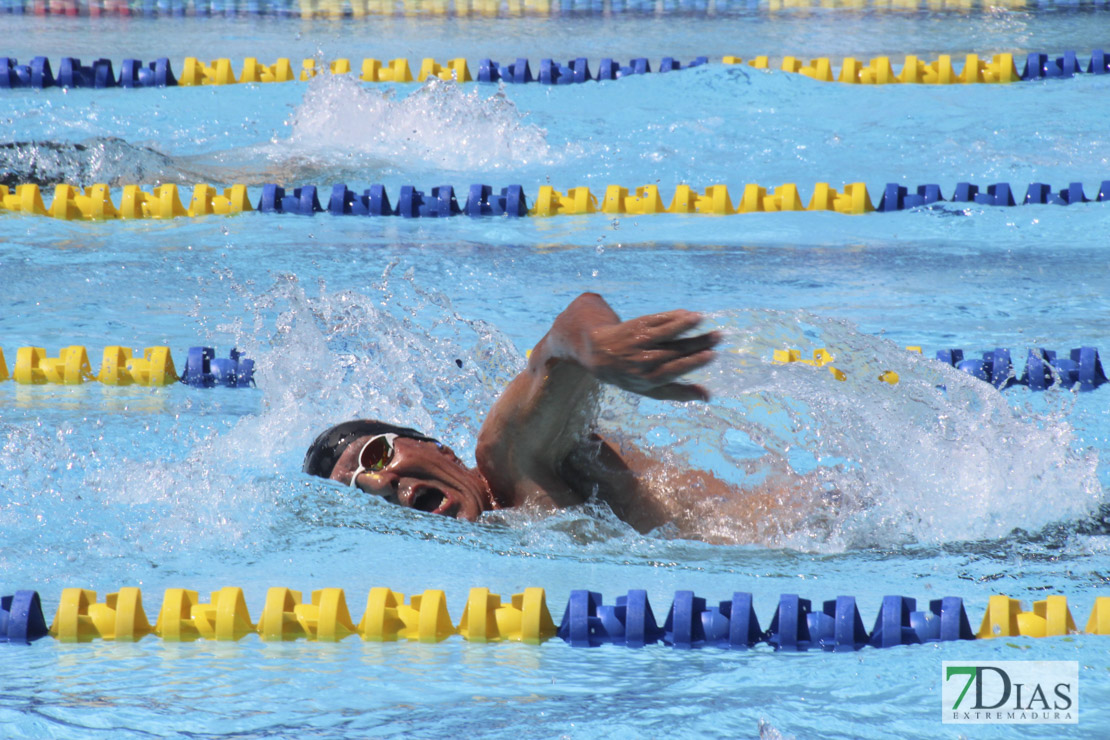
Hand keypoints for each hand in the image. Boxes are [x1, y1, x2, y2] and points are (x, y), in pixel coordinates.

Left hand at [583, 309, 719, 400]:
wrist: (600, 355)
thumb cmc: (632, 376)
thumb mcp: (651, 390)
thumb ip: (679, 393)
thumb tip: (708, 396)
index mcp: (648, 379)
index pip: (673, 370)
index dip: (692, 362)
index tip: (711, 355)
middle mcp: (643, 360)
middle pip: (674, 350)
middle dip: (698, 343)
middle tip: (718, 336)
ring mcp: (639, 342)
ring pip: (664, 332)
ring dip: (683, 324)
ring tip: (701, 318)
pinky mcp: (637, 326)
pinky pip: (657, 320)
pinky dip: (672, 316)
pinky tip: (687, 313)